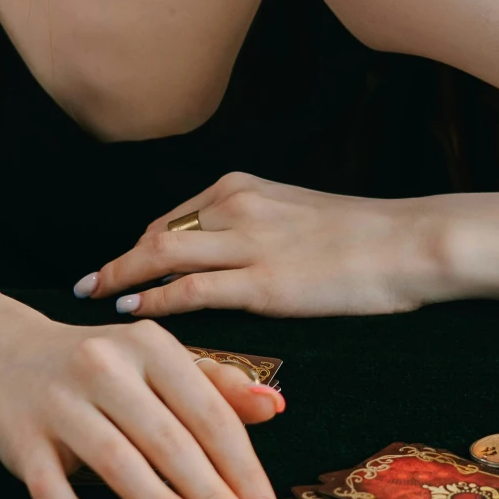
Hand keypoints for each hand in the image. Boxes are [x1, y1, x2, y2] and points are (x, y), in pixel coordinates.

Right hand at [0, 291, 285, 498]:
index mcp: (150, 348)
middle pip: (170, 441)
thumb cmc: (97, 366)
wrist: (0, 352)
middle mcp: (106, 368)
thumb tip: (275, 407)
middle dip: (214, 498)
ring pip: (118, 461)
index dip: (244, 470)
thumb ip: (215, 385)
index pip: (209, 415)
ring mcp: (60, 404)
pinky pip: (49, 486)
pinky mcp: (20, 439)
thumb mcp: (156, 362)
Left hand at [76, 171, 451, 319]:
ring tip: (97, 298)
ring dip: (123, 278)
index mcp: (243, 187)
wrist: (410, 242)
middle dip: (120, 261)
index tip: (120, 262)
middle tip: (89, 283)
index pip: (173, 218)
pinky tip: (133, 312)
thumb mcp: (299, 214)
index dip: (140, 244)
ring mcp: (246, 243)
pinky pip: (191, 291)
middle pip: (156, 234)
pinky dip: (156, 300)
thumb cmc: (365, 236)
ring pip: (162, 257)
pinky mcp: (262, 282)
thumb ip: (259, 227)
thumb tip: (232, 253)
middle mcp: (235, 206)